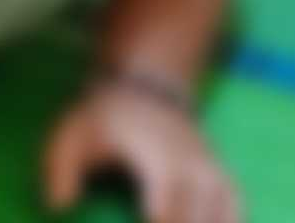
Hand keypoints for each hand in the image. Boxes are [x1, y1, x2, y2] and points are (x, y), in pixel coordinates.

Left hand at [43, 83, 240, 222]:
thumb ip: (59, 170)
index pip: (164, 216)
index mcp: (157, 162)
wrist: (142, 85)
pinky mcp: (223, 178)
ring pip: (222, 219)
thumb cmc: (102, 119)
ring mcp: (213, 174)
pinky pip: (236, 213)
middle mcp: (193, 170)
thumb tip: (58, 207)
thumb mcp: (71, 135)